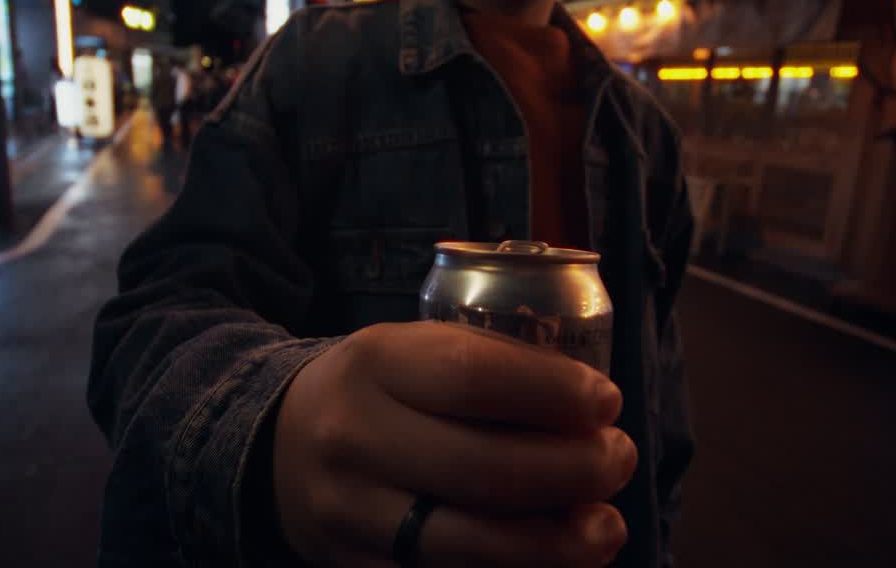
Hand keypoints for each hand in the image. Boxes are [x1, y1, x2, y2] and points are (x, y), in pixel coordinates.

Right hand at [272, 321, 637, 566]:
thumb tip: (594, 410)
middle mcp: (355, 438)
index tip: (607, 401)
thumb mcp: (414, 348)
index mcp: (374, 364)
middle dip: (575, 471)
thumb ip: (491, 365)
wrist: (278, 446)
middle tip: (618, 460)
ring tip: (605, 526)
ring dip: (561, 543)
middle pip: (486, 470)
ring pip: (475, 546)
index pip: (475, 379)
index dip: (555, 394)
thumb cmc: (378, 391)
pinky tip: (556, 560)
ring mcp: (351, 515)